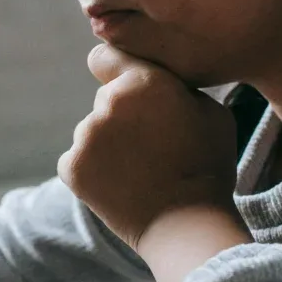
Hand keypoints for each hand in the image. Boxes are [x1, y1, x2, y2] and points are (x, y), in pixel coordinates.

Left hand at [58, 44, 239, 248]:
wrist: (187, 224)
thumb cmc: (207, 165)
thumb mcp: (211, 111)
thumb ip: (177, 86)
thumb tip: (159, 79)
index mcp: (142, 82)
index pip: (104, 56)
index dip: (113, 68)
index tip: (119, 79)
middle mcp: (107, 102)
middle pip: (106, 99)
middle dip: (123, 114)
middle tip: (151, 144)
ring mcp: (84, 136)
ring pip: (93, 131)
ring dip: (109, 144)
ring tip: (141, 170)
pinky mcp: (70, 168)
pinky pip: (79, 159)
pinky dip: (94, 171)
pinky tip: (123, 185)